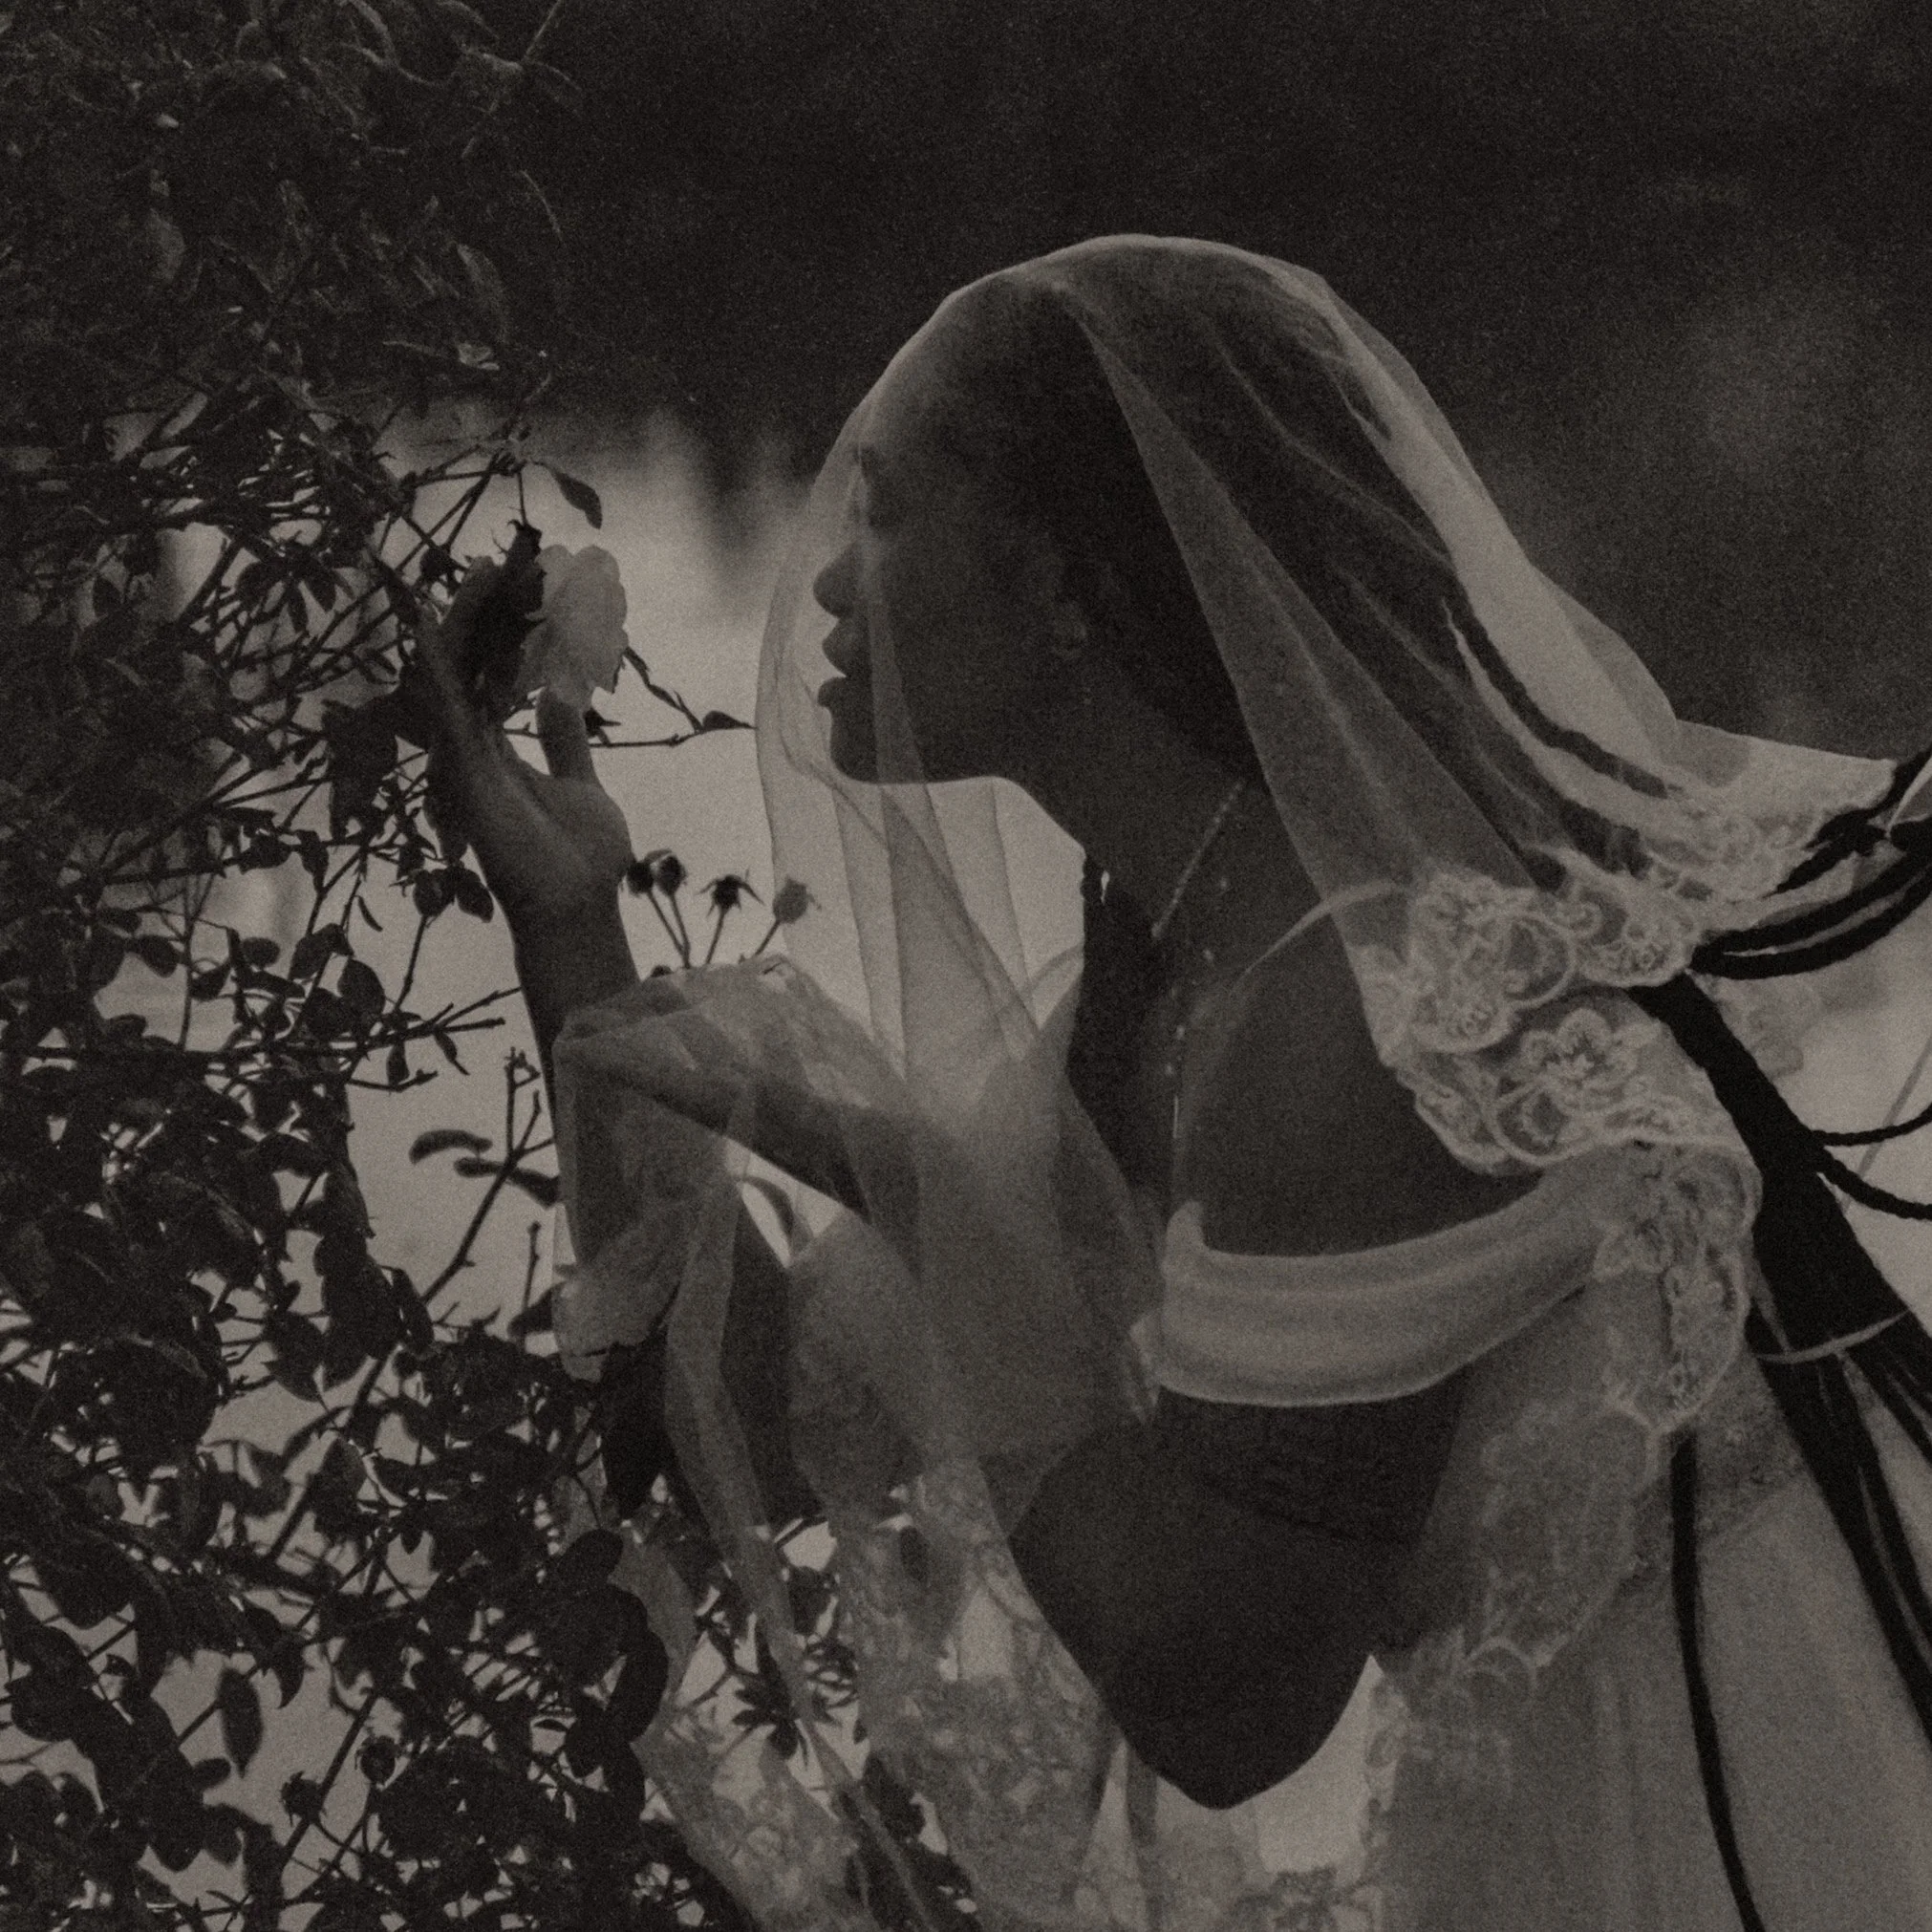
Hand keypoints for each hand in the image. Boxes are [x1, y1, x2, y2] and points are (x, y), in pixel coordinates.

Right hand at [415, 562, 634, 931]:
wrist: (577, 906)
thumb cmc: (579, 859)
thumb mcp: (580, 784)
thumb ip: (563, 745)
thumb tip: (559, 701)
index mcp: (498, 753)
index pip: (489, 678)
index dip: (498, 634)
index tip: (516, 590)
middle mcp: (473, 752)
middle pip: (467, 669)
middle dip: (478, 617)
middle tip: (496, 565)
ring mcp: (463, 762)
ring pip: (453, 679)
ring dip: (463, 627)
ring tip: (478, 575)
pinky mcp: (464, 774)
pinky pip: (445, 711)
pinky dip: (436, 669)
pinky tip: (430, 625)